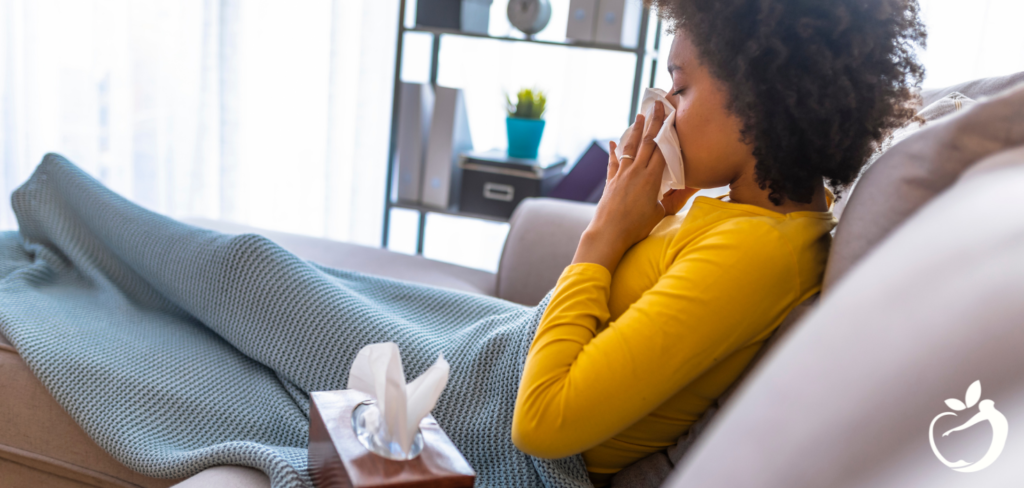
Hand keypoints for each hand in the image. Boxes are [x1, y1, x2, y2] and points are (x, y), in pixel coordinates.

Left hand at [571, 102, 697, 272]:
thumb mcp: (662, 212)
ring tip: (640, 115)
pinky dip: (614, 151)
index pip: (661, 148)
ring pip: (630, 147)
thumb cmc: (637, 226)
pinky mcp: (611, 181)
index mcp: (651, 177)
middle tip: (658, 104)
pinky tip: (613, 142)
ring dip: (636, 130)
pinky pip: (613, 162)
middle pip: (646, 141)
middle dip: (654, 122)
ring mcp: (622, 174)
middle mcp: (636, 171)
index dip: (667, 131)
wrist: (609, 233)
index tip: (672, 115)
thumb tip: (693, 187)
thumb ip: (676, 198)